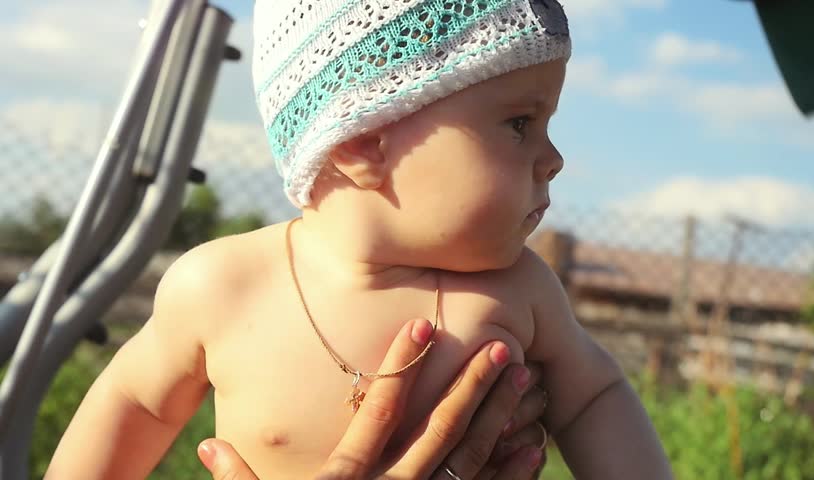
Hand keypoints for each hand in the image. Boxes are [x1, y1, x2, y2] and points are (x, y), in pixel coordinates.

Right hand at [198, 318, 548, 478]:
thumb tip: (208, 444)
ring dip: (499, 418)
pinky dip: (511, 474)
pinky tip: (532, 446)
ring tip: (524, 380)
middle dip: (471, 385)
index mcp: (347, 479)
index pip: (379, 409)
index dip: (401, 364)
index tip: (422, 325)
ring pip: (470, 459)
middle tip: (501, 346)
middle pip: (440, 429)